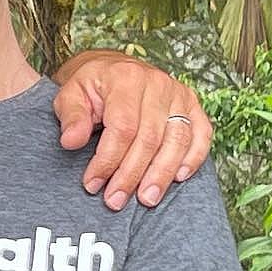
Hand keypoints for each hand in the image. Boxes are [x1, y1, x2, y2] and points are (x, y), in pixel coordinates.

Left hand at [51, 51, 210, 209]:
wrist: (112, 69)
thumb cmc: (91, 87)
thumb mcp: (70, 96)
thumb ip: (71, 118)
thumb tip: (70, 142)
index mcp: (125, 78)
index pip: (122, 128)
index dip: (107, 160)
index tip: (92, 183)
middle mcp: (157, 84)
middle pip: (149, 139)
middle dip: (131, 175)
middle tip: (115, 200)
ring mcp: (179, 94)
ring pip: (177, 140)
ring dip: (162, 174)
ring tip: (146, 199)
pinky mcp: (192, 105)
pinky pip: (201, 134)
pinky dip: (194, 158)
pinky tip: (179, 178)